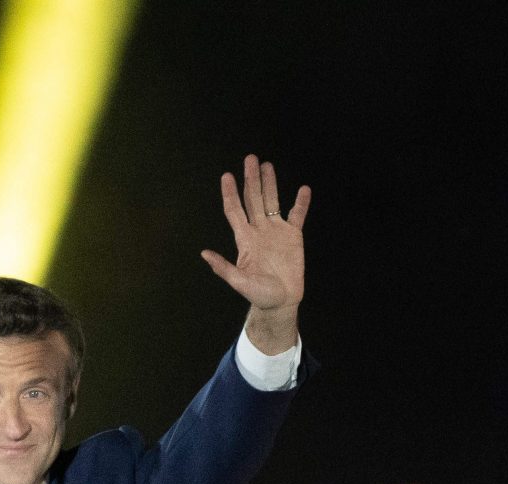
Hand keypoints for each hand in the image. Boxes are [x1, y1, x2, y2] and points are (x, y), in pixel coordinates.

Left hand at [202, 155, 309, 352]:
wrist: (281, 302)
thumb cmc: (258, 294)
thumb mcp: (239, 282)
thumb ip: (223, 267)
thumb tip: (204, 254)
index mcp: (245, 239)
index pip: (235, 211)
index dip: (230, 194)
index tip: (226, 176)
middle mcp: (259, 230)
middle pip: (253, 199)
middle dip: (251, 180)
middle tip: (250, 159)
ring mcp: (276, 231)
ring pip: (272, 201)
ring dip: (270, 183)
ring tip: (267, 165)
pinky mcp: (293, 236)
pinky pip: (297, 215)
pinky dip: (301, 202)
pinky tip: (303, 190)